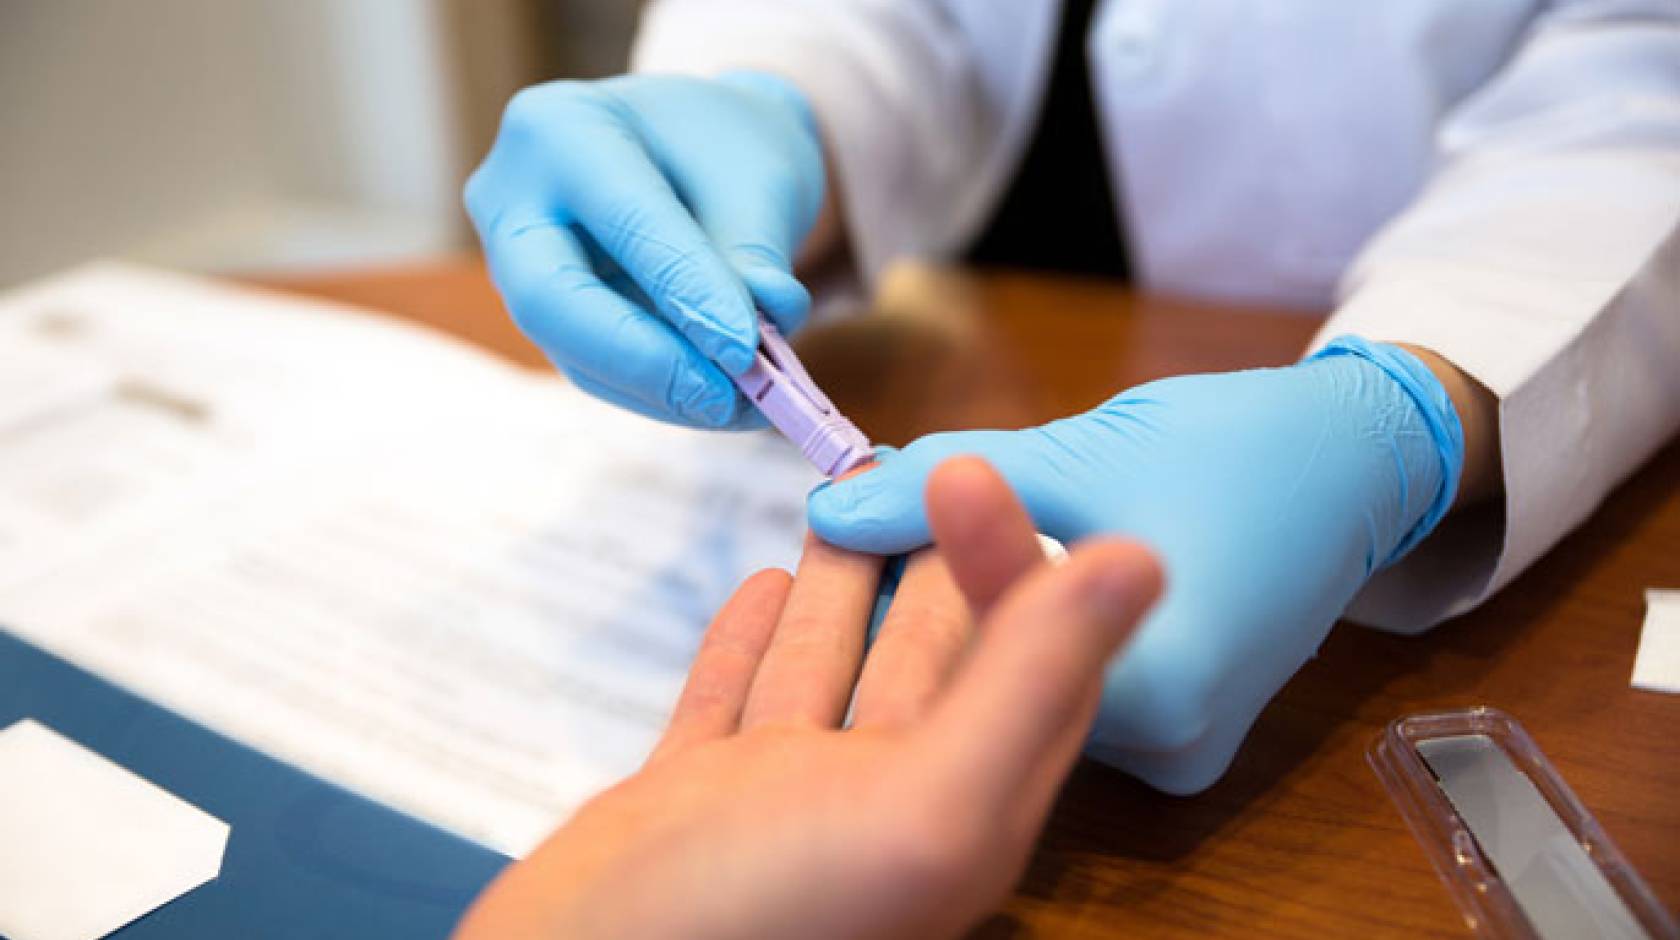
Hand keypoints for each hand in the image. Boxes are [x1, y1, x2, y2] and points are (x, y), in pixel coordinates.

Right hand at [453, 458, 1161, 939]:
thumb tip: (1143, 558)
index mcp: (959, 814)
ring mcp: (777, 802)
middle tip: (928, 460)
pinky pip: (735, 699)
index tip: (992, 470)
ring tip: (851, 494)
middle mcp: (877, 806)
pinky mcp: (689, 801)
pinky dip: (754, 639)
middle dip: (936, 558)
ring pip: (830, 666)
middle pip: (929, 658)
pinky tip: (764, 583)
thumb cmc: (757, 926)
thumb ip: (1026, 685)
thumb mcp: (922, 806)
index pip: (1021, 668)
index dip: (1020, 567)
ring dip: (849, 584)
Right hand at [465, 72, 824, 427]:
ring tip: (743, 406)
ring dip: (662, 391)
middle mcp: (513, 195)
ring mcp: (516, 262)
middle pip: (550, 299)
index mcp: (561, 127)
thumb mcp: (758, 179)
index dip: (686, 292)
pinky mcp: (545, 316)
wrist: (701, 147)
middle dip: (642, 359)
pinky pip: (592, 369)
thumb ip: (751, 261)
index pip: (624, 220)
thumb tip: (749, 354)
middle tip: (723, 397)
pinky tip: (719, 403)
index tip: (746, 347)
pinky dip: (660, 394)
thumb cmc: (727, 147)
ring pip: (571, 350)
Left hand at [808, 337, 1465, 793]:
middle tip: (877, 518)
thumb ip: (951, 487)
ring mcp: (1176, 749)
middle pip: (1003, 677)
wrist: (1350, 464)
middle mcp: (1168, 747)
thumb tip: (834, 508)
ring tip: (935, 536)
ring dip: (979, 615)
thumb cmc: (1231, 447)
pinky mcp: (1178, 733)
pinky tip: (1002, 573)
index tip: (849, 516)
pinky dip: (1031, 635)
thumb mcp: (1078, 454)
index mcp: (1156, 691)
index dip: (901, 574)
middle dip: (935, 595)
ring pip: (1031, 683)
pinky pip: (1073, 687)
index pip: (980, 642)